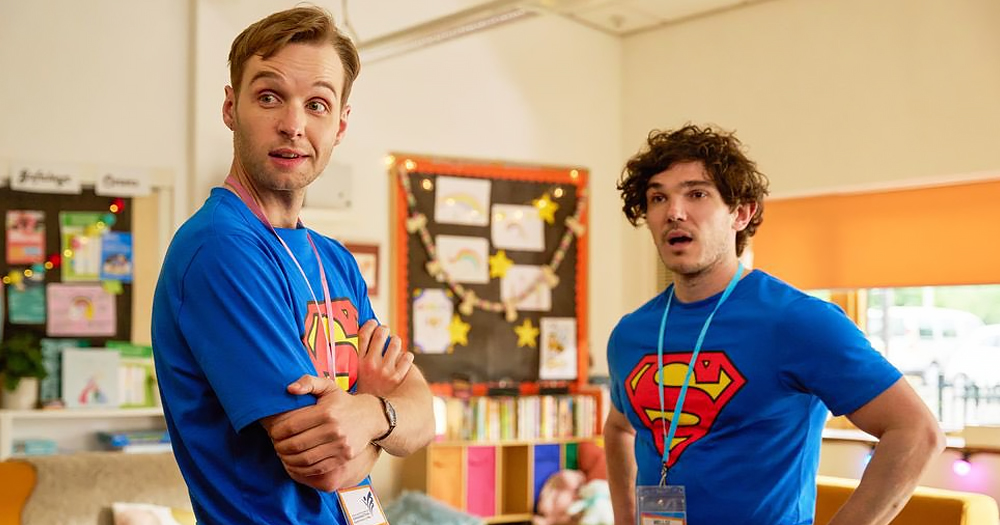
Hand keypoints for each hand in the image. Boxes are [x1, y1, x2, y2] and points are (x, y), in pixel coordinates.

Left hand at [267, 375, 382, 478]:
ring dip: (288, 459)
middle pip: (296, 444)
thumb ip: (308, 382)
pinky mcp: (343, 457)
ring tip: (283, 454)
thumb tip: (289, 389)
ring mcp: (340, 445)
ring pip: (305, 459)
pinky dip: (301, 469)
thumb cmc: (343, 402)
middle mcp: (334, 429)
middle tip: (275, 444)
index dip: (276, 431)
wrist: (371, 416)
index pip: (291, 426)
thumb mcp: (328, 386)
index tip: (272, 432)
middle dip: (280, 446)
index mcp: (326, 412)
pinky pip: (317, 468)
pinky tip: (295, 463)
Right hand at [354, 320, 412, 396]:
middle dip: (384, 330)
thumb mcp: (351, 380)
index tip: (373, 323)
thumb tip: (358, 345)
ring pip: (395, 344)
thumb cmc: (362, 397)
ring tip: (394, 344)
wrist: (374, 416)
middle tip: (385, 331)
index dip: (370, 325)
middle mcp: (371, 365)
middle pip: (380, 336)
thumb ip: (353, 364)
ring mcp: (386, 371)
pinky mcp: (398, 377)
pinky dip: (406, 357)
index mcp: (357, 364)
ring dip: (395, 342)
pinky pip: (407, 358)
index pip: (363, 336)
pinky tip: (403, 358)